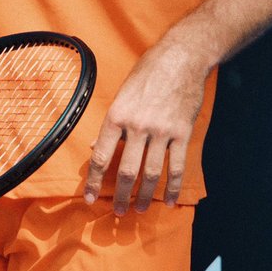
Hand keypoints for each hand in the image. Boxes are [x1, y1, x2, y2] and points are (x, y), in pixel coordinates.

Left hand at [83, 38, 208, 215]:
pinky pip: (177, 167)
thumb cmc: (148, 72)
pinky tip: (170, 201)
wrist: (181, 57)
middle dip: (121, 196)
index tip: (90, 198)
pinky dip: (173, 187)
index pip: (101, 155)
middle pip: (127, 171)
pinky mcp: (181, 133)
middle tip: (118, 212)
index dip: (94, 180)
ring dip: (144, 196)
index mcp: (117, 114)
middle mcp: (137, 125)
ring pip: (151, 173)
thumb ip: (111, 122)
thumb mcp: (122, 92)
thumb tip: (93, 146)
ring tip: (140, 209)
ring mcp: (161, 130)